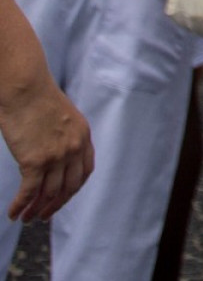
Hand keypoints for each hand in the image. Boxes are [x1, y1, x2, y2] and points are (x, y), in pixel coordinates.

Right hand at [0, 75, 93, 220]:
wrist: (25, 88)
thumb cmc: (36, 98)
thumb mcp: (62, 117)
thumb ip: (63, 136)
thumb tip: (51, 155)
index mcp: (83, 136)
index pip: (84, 172)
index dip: (73, 189)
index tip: (62, 199)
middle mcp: (74, 148)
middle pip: (69, 187)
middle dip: (56, 205)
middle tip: (43, 216)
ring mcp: (56, 156)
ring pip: (49, 194)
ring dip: (37, 210)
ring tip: (26, 218)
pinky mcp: (35, 161)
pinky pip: (29, 192)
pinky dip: (21, 206)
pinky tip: (13, 213)